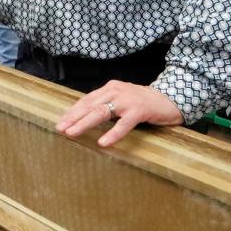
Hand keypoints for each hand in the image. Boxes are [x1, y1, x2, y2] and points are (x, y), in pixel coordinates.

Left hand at [55, 80, 182, 147]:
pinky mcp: (139, 111)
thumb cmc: (143, 102)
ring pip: (101, 112)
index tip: (60, 122)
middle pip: (89, 105)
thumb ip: (106, 104)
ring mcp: (127, 100)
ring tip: (72, 133)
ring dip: (84, 123)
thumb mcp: (121, 100)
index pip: (86, 100)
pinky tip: (103, 142)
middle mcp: (115, 91)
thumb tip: (85, 117)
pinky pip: (123, 124)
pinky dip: (112, 133)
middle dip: (73, 117)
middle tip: (60, 128)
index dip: (72, 111)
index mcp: (110, 88)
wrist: (170, 99)